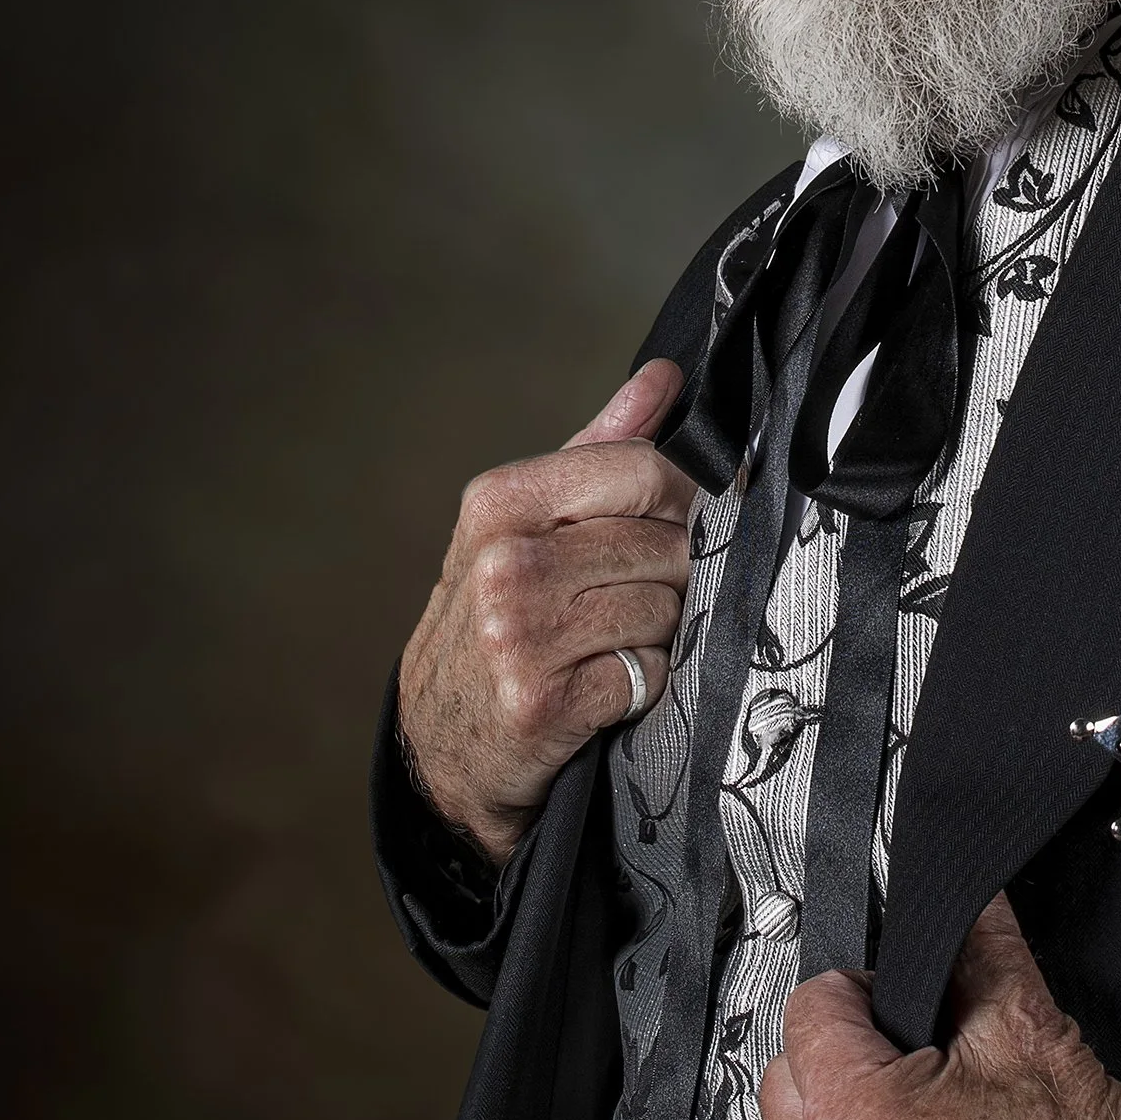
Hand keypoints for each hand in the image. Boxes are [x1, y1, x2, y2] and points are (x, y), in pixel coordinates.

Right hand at [397, 357, 694, 864]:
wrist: (442, 742)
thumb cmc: (497, 619)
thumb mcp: (528, 524)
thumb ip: (600, 448)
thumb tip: (663, 377)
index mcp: (501, 502)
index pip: (644, 471)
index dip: (678, 504)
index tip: (666, 528)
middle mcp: (504, 562)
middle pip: (666, 546)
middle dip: (667, 579)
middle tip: (622, 603)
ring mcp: (519, 635)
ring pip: (666, 611)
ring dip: (656, 635)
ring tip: (607, 644)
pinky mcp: (544, 703)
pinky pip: (651, 675)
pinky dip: (642, 686)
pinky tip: (602, 688)